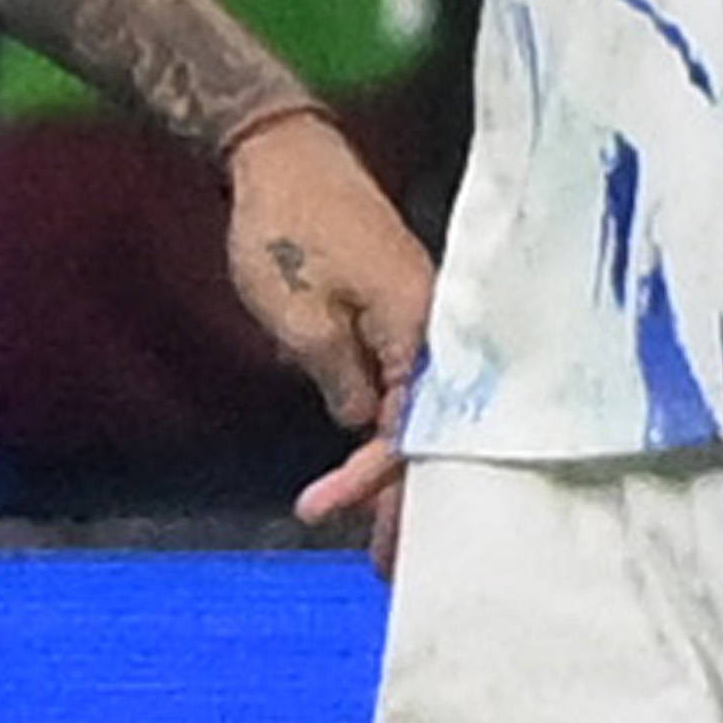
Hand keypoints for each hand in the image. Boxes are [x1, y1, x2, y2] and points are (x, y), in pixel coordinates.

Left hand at [224, 107, 427, 569]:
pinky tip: (378, 471)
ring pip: (423, 416)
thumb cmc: (286, 228)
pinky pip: (410, 390)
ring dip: (400, 476)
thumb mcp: (299, 316)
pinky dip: (393, 434)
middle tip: (384, 569)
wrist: (284, 153)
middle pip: (434, 433)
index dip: (369, 481)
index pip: (408, 429)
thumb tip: (366, 427)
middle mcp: (439, 329)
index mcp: (422, 328)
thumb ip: (340, 380)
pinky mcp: (405, 315)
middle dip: (407, 504)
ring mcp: (425, 321)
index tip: (319, 513)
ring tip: (382, 542)